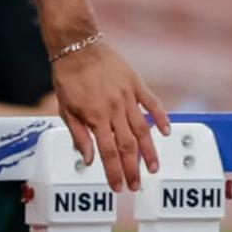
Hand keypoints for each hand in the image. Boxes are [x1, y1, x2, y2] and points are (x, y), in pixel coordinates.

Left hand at [48, 40, 168, 191]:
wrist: (77, 45)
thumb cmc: (68, 76)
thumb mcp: (65, 108)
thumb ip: (79, 134)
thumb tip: (89, 159)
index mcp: (95, 117)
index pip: (107, 152)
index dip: (114, 172)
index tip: (118, 186)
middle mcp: (114, 109)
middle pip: (127, 146)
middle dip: (132, 169)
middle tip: (136, 185)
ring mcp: (127, 96)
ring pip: (142, 129)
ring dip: (149, 151)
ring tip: (154, 168)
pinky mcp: (136, 83)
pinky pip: (152, 103)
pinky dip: (161, 118)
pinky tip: (166, 131)